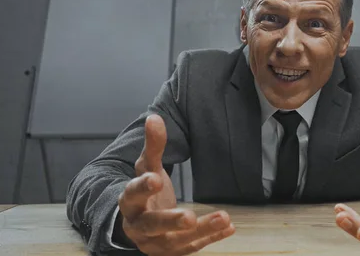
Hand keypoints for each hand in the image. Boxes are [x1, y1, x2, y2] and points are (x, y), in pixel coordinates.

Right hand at [118, 114, 234, 254]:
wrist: (137, 227)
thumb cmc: (144, 194)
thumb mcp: (147, 168)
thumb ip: (153, 146)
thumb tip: (154, 117)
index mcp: (130, 203)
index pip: (132, 195)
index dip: (142, 188)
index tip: (156, 180)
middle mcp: (139, 226)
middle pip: (152, 225)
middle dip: (170, 221)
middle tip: (188, 216)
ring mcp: (156, 243)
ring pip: (177, 241)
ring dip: (201, 231)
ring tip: (223, 218)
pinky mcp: (172, 252)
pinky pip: (193, 248)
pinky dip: (211, 237)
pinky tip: (230, 227)